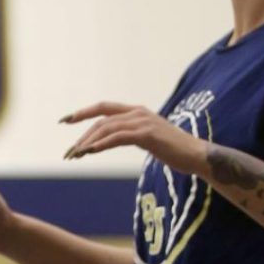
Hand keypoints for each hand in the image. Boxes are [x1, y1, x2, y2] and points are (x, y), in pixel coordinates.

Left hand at [60, 100, 205, 174]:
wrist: (197, 155)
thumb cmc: (174, 150)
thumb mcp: (148, 138)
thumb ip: (132, 134)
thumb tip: (115, 139)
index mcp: (136, 111)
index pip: (103, 108)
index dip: (83, 112)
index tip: (66, 120)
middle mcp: (137, 112)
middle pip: (101, 120)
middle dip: (82, 135)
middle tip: (69, 152)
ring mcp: (142, 122)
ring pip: (106, 129)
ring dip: (88, 143)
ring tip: (76, 155)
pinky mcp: (147, 134)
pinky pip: (118, 138)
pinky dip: (101, 144)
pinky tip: (90, 152)